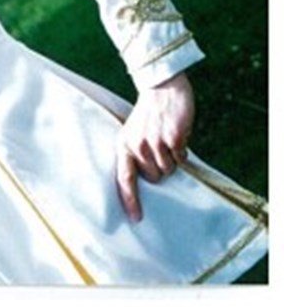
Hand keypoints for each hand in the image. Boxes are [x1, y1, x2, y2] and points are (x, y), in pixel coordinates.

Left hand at [115, 73, 194, 221]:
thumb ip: (135, 154)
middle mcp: (136, 146)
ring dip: (173, 159)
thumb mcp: (132, 133)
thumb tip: (147, 181)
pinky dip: (183, 151)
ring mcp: (154, 143)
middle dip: (161, 169)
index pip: (124, 179)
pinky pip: (181, 158)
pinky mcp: (172, 138)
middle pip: (154, 178)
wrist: (161, 88)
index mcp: (123, 146)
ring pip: (169, 170)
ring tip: (168, 140)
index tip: (135, 218)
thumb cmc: (148, 115)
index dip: (130, 200)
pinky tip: (177, 136)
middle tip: (161, 151)